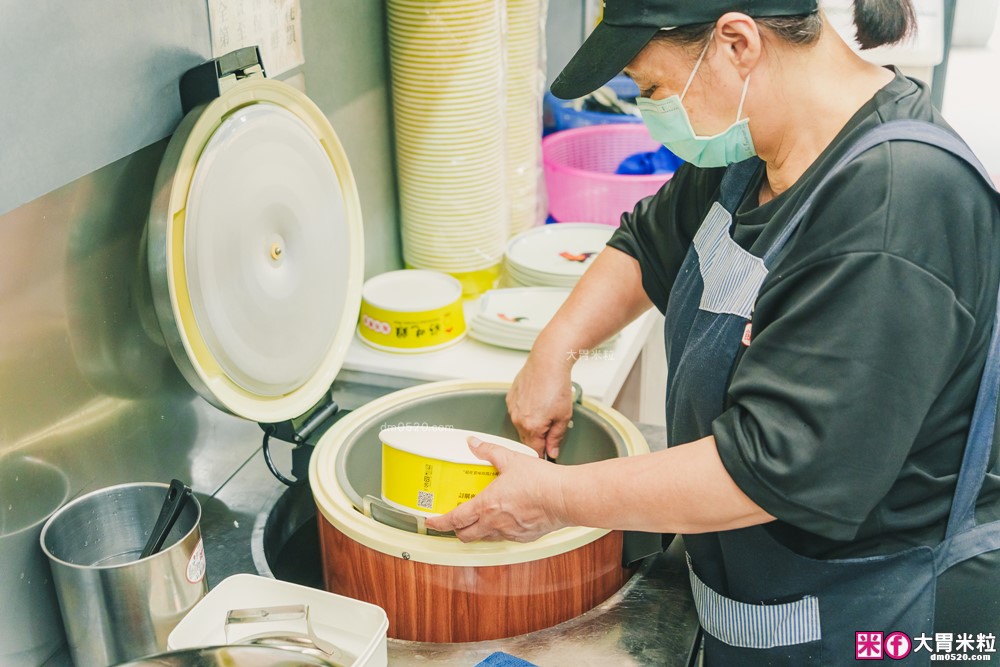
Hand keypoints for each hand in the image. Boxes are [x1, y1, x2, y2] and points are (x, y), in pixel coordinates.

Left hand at [424, 436, 569, 542]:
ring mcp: (509, 533)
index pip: (455, 519)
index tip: (431, 522)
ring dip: (477, 531)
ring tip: (479, 519)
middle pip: (466, 535)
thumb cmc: (541, 481)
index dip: (439, 522)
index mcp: (487, 506)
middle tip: (453, 521)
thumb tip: (473, 443)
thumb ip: (489, 451)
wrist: (566, 498)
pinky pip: (505, 538)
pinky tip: (504, 519)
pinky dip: (498, 531)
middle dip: (456, 531)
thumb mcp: (511, 459)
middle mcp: (495, 524)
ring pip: (485, 538)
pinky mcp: (524, 538)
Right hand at [507, 354, 574, 458]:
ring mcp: (512, 408)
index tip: (549, 450)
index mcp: (531, 427)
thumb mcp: (564, 416)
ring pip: (521, 425)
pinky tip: (537, 401)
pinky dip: (525, 411)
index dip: (544, 452)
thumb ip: (556, 437)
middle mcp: (517, 419)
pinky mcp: (510, 398)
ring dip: (531, 423)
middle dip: (538, 437)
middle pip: (526, 439)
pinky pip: (517, 412)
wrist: (548, 363)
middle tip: (551, 425)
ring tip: (545, 409)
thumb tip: (552, 451)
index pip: (535, 451)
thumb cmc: (556, 385)